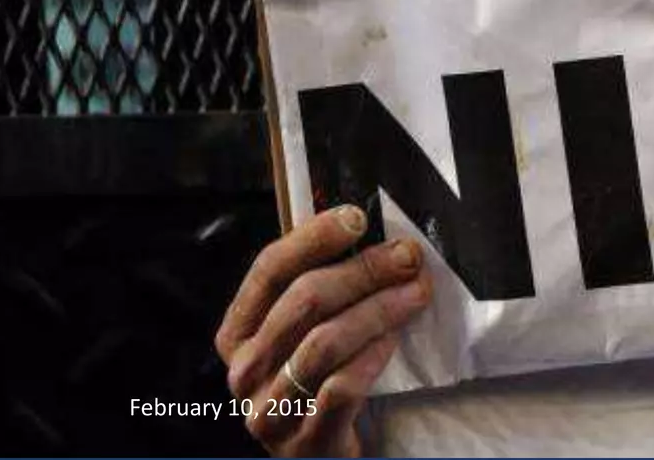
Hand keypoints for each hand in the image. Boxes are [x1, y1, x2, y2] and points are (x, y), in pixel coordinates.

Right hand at [214, 205, 433, 456]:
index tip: (358, 217)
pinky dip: (371, 358)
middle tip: (407, 257)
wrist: (319, 452)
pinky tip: (393, 341)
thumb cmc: (317, 379)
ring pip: (324, 343)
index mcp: (239, 332)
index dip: (313, 238)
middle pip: (304, 302)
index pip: (268, 270)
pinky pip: (340, 388)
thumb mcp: (305, 331)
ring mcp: (271, 408)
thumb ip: (322, 286)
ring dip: (378, 310)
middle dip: (363, 271)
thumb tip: (369, 229)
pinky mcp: (305, 440)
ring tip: (415, 293)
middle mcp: (244, 370)